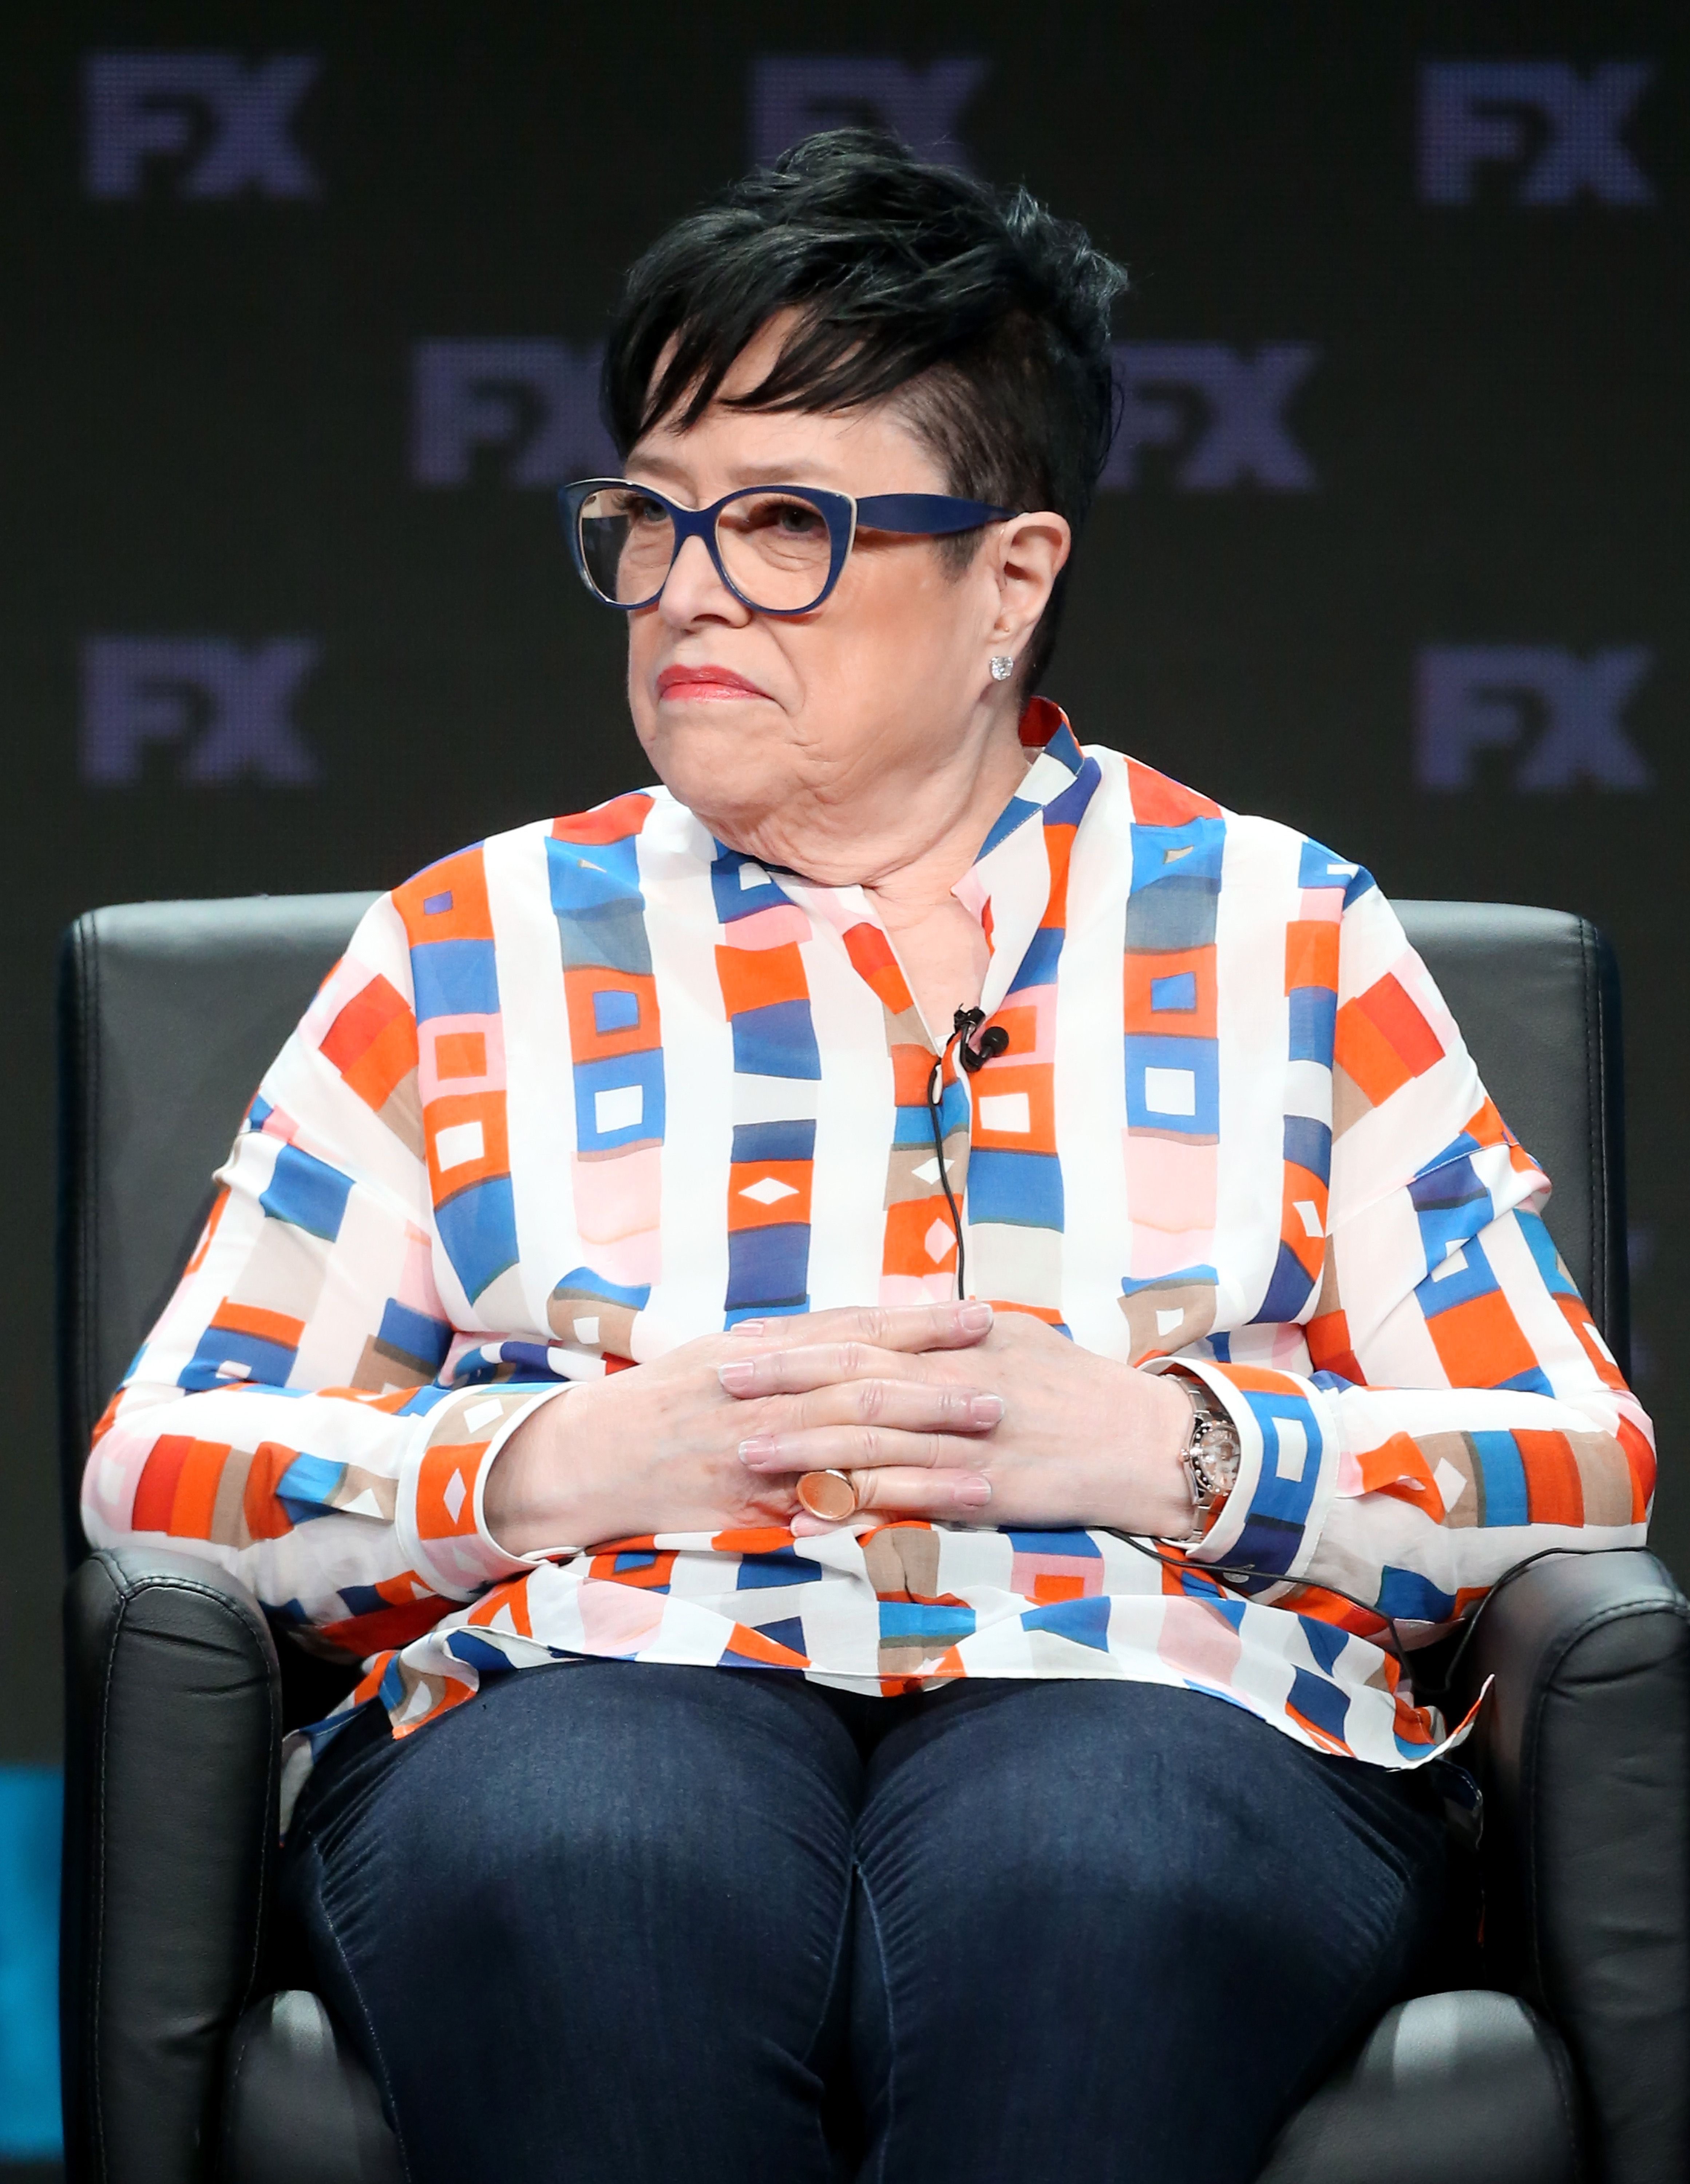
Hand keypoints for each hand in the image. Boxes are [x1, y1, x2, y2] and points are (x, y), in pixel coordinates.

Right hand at [482, 1299, 1004, 1556]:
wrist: (592, 1458)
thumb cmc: (664, 1399)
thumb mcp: (723, 1350)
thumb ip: (795, 1342)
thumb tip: (865, 1323)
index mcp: (762, 1351)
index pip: (856, 1331)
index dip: (921, 1323)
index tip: (980, 1317)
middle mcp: (764, 1397)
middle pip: (864, 1390)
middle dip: (937, 1393)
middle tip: (1002, 1395)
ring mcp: (758, 1456)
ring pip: (852, 1455)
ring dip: (924, 1462)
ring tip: (986, 1468)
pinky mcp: (752, 1511)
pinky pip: (822, 1515)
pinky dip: (876, 1517)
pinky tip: (924, 1524)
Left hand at [729, 1309, 1193, 1536]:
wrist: (1147, 1441)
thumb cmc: (1080, 1388)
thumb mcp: (1016, 1339)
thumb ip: (950, 1330)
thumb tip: (898, 1311)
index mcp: (959, 1340)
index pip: (862, 1331)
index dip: (800, 1338)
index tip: (744, 1340)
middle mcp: (955, 1381)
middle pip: (852, 1375)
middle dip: (782, 1380)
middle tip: (718, 1382)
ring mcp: (968, 1436)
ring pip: (870, 1437)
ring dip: (803, 1446)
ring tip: (744, 1451)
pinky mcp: (984, 1487)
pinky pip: (906, 1498)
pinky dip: (854, 1507)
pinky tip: (807, 1517)